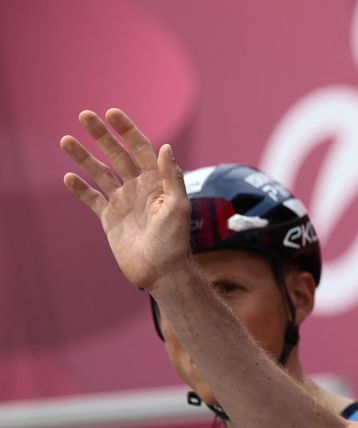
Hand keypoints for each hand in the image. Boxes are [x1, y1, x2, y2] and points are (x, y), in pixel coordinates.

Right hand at [60, 108, 191, 291]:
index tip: (111, 113)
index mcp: (156, 182)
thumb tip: (166, 147)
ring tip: (65, 140)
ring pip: (100, 173)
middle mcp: (139, 188)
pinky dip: (80, 188)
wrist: (162, 272)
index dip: (127, 130)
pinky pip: (92, 199)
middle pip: (117, 155)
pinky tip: (68, 176)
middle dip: (101, 135)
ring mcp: (123, 202)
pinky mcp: (110, 219)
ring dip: (84, 157)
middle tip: (84, 115)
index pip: (140, 148)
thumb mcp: (179, 207)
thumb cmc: (175, 242)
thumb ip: (172, 177)